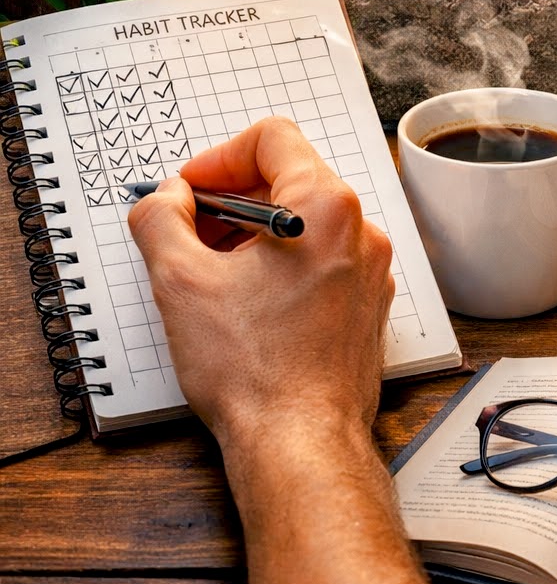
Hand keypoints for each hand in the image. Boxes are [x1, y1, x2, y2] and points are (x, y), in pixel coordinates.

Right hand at [128, 117, 393, 452]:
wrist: (300, 445)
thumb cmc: (255, 371)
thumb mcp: (180, 283)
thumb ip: (162, 220)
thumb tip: (164, 198)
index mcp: (325, 207)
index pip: (272, 138)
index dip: (218, 158)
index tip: (189, 192)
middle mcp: (359, 231)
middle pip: (290, 179)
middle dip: (231, 200)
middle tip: (190, 233)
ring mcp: (368, 271)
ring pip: (305, 224)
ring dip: (253, 236)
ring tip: (214, 274)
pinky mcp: (365, 307)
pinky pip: (321, 262)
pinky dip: (281, 267)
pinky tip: (247, 305)